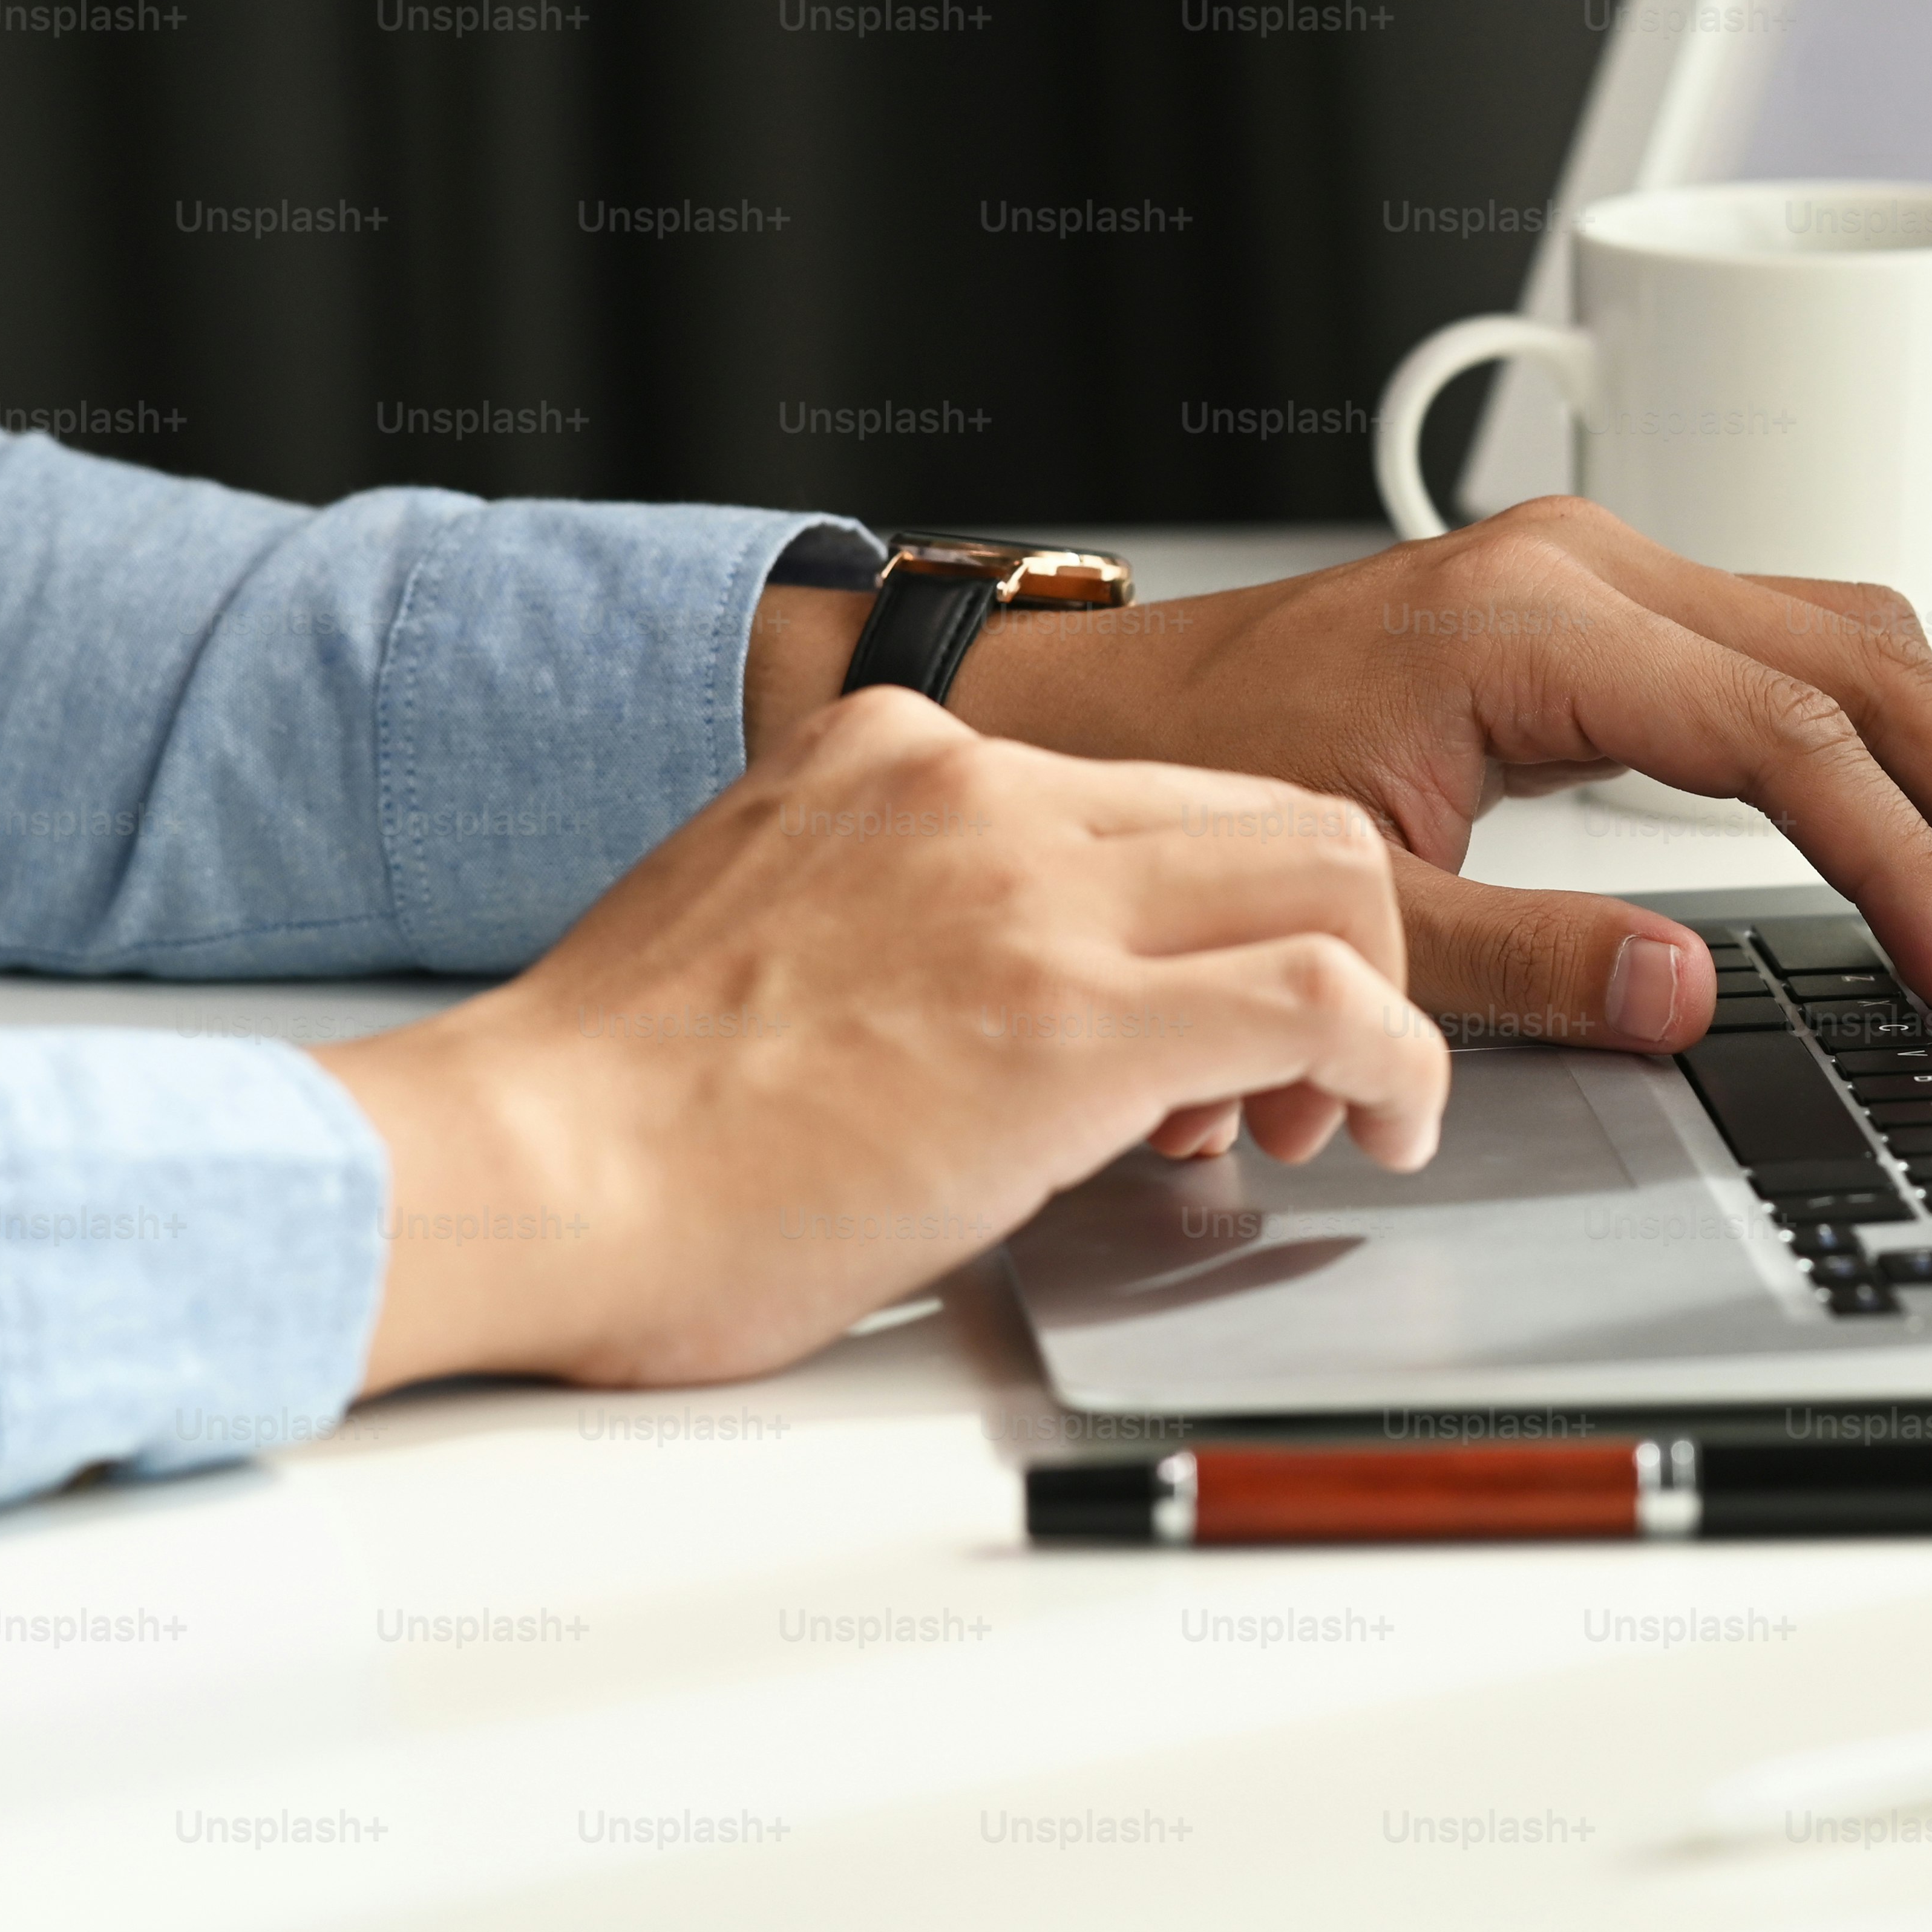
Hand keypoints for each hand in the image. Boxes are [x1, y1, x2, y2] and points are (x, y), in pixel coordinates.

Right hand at [323, 689, 1445, 1392]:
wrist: (530, 1172)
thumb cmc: (621, 1116)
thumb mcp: (778, 935)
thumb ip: (908, 922)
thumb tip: (1007, 1004)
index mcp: (902, 759)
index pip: (1160, 787)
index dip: (1232, 905)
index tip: (1237, 1008)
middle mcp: (978, 790)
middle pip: (1276, 807)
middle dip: (1337, 932)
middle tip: (1316, 1067)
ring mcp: (1031, 892)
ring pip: (1335, 872)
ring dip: (1385, 995)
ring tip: (1353, 1111)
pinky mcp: (1074, 1021)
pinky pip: (1331, 996)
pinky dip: (1401, 1061)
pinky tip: (1388, 1128)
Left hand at [752, 498, 1931, 1050]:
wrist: (1082, 718)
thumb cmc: (1179, 784)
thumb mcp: (1354, 893)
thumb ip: (1523, 956)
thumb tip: (1690, 995)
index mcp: (1539, 625)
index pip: (1796, 742)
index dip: (1909, 868)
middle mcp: (1589, 569)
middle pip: (1872, 664)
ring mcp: (1599, 576)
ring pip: (1853, 640)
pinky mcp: (1596, 612)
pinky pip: (1794, 649)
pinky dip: (1885, 734)